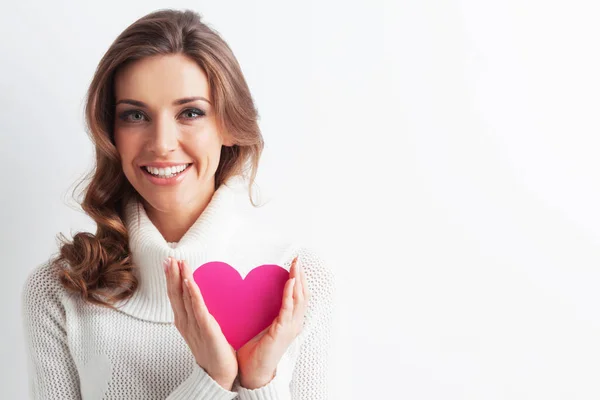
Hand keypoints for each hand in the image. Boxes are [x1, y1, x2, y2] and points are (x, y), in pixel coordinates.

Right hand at [164, 257, 237, 389]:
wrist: (219, 374)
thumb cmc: (214, 351)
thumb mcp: (203, 329)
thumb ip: (199, 313)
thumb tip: (200, 298)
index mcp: (184, 321)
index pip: (175, 296)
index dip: (172, 278)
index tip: (169, 262)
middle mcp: (185, 322)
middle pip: (175, 294)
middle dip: (171, 275)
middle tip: (168, 257)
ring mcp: (194, 326)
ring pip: (184, 298)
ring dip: (180, 279)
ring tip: (177, 263)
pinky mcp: (206, 329)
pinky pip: (197, 308)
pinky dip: (192, 293)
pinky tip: (189, 281)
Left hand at [236, 256, 309, 388]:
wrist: (254, 372)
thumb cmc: (256, 352)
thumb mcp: (264, 328)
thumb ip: (266, 313)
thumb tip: (258, 296)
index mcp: (291, 322)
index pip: (300, 296)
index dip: (299, 280)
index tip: (295, 264)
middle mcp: (295, 324)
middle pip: (303, 294)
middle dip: (301, 275)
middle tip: (297, 260)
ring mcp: (290, 327)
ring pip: (299, 299)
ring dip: (298, 280)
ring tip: (295, 266)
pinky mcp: (282, 331)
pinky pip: (288, 308)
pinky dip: (290, 293)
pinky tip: (289, 282)